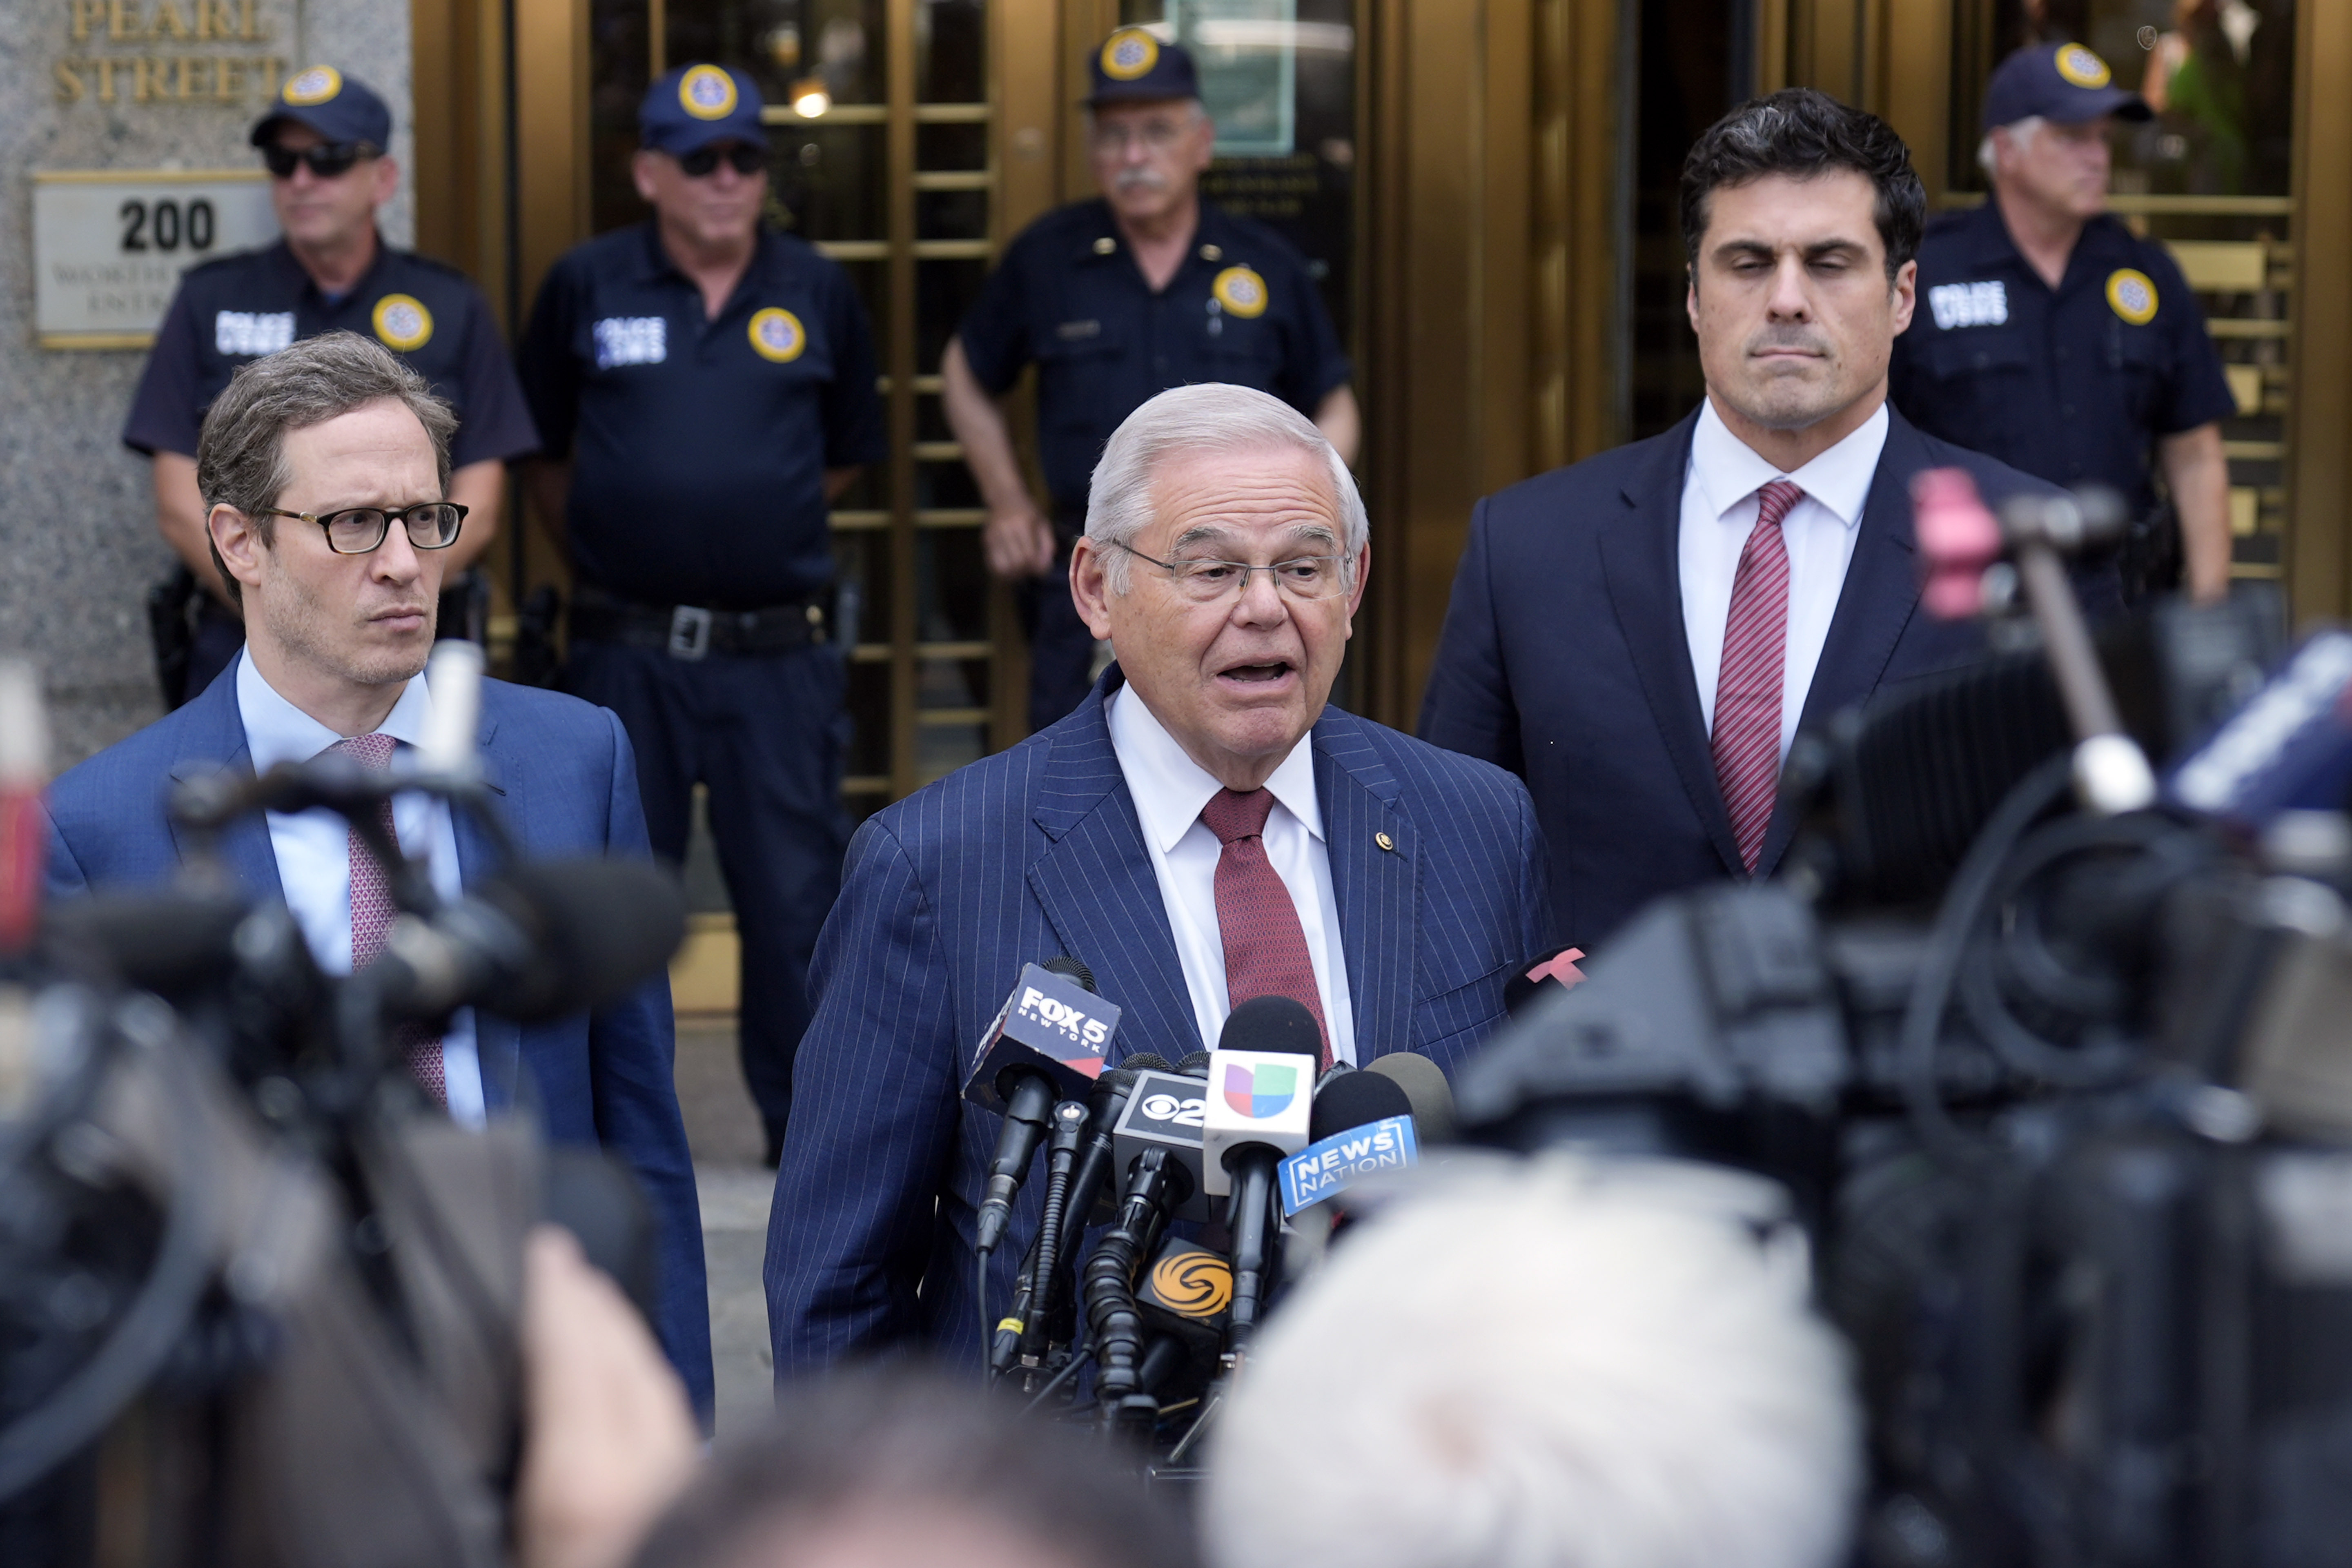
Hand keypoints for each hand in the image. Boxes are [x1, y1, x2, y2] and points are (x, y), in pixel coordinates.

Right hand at [515, 1227, 699, 1567]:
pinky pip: (672, 1424)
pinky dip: (645, 1383)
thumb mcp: (510, 1537)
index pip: (569, 1358)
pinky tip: (629, 1384)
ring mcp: (684, 1484)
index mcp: (584, 1484)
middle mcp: (647, 1473)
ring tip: (589, 1307)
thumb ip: (505, 1468)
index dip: (553, 1296)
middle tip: (561, 1261)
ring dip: (621, 1337)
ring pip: (656, 1387)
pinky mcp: (705, 1499)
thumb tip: (492, 1417)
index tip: (543, 1248)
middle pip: (622, 1360)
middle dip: (591, 1304)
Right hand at [984, 503, 1057, 579]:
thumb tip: (1045, 567)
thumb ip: (1047, 545)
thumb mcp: (1043, 523)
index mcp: (1023, 525)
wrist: (1004, 496)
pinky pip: (992, 563)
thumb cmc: (1028, 510)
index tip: (1041, 569)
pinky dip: (1001, 571)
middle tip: (1031, 570)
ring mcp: (993, 536)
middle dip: (1026, 572)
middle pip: (1016, 563)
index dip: (1037, 568)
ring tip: (1020, 572)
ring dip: (1013, 575)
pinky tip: (1009, 569)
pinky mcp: (986, 540)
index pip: (1029, 556)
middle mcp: (1006, 530)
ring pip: (1002, 567)